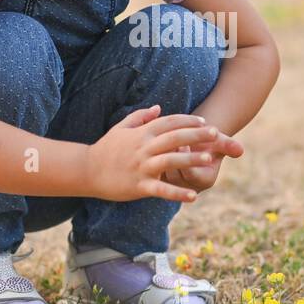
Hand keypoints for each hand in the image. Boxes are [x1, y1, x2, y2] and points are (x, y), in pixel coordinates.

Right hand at [86, 104, 219, 201]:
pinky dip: (177, 193)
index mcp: (142, 134)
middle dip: (196, 135)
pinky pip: (161, 189)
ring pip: (171, 160)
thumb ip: (141, 116)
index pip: (169, 123)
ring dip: (191, 159)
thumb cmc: (106, 149)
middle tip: (216, 134)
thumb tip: (159, 107)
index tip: (205, 122)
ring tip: (209, 160)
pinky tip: (193, 196)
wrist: (86, 170)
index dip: (188, 121)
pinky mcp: (139, 186)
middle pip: (174, 137)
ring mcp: (142, 167)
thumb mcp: (121, 127)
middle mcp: (144, 148)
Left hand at [160, 126, 243, 193]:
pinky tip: (153, 143)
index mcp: (204, 181)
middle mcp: (188, 186)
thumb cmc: (209, 140)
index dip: (187, 158)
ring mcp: (172, 183)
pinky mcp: (159, 176)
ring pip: (160, 172)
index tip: (182, 143)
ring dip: (159, 157)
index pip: (191, 173)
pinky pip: (152, 169)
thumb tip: (240, 150)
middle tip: (170, 142)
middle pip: (174, 174)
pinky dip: (152, 157)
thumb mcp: (220, 141)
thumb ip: (230, 146)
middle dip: (172, 158)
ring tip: (160, 142)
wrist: (195, 140)